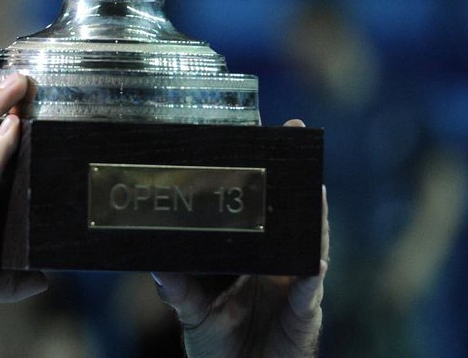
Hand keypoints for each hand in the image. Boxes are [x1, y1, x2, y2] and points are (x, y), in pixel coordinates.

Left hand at [152, 121, 328, 357]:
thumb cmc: (218, 346)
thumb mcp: (190, 311)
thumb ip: (176, 288)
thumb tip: (155, 263)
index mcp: (250, 255)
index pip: (257, 207)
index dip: (261, 172)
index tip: (260, 130)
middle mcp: (275, 265)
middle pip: (288, 212)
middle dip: (294, 175)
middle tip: (294, 132)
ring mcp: (294, 287)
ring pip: (308, 242)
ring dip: (312, 215)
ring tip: (313, 188)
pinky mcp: (305, 315)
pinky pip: (310, 291)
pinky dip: (311, 274)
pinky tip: (313, 260)